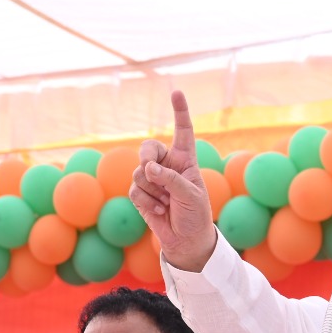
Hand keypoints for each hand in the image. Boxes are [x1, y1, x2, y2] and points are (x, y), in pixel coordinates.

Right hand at [128, 90, 216, 271]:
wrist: (187, 240)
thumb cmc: (196, 215)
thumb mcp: (191, 195)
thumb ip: (170, 179)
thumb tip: (146, 168)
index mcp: (186, 160)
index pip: (183, 131)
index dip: (180, 112)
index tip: (177, 93)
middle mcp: (167, 165)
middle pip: (148, 148)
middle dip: (147, 157)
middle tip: (152, 170)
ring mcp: (152, 179)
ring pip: (139, 172)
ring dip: (152, 190)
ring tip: (167, 203)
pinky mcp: (141, 194)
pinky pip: (135, 190)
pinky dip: (147, 202)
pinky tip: (159, 211)